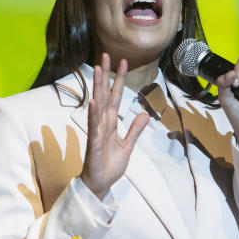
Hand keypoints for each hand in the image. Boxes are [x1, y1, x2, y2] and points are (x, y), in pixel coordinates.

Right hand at [80, 53, 149, 200]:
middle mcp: (103, 122)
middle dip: (106, 75)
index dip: (119, 79)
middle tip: (105, 55)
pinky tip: (94, 101)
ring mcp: (97, 131)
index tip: (122, 62)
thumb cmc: (110, 165)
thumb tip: (144, 114)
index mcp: (111, 122)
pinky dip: (93, 113)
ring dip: (98, 87)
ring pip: (98, 104)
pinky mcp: (95, 142)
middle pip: (105, 94)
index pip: (115, 96)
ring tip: (98, 70)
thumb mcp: (128, 146)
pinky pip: (94, 126)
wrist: (100, 183)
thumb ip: (134, 129)